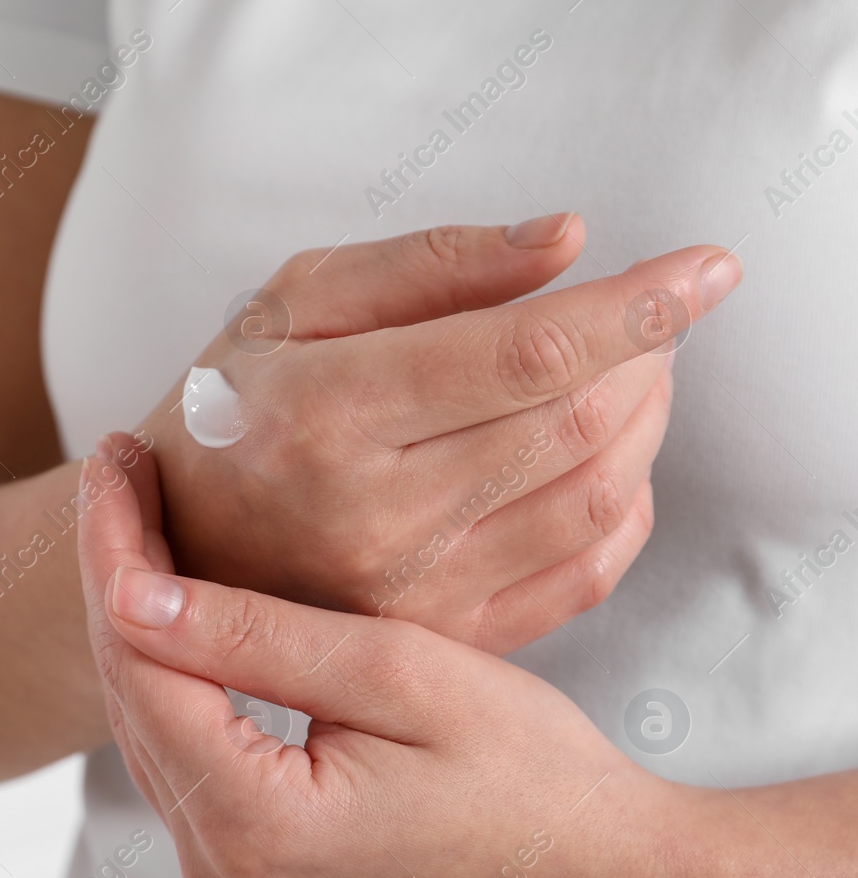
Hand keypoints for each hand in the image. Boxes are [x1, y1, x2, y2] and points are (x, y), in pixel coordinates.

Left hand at [76, 436, 681, 877]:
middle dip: (120, 573)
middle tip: (125, 469)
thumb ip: (256, 635)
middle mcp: (221, 876)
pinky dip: (179, 681)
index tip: (118, 459)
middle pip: (130, 695)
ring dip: (144, 624)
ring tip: (149, 520)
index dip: (115, 549)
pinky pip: (184, 762)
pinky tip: (185, 610)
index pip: (139, 662)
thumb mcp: (400, 675)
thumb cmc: (530, 776)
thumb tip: (132, 591)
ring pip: (149, 727)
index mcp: (256, 829)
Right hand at [134, 217, 741, 652]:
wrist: (172, 550)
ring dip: (645, 419)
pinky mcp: (441, 636)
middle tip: (648, 312)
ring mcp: (411, 591)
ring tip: (631, 372)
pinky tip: (607, 455)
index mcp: (324, 413)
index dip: (635, 305)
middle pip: (576, 422)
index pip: (524, 354)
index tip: (705, 267)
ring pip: (596, 494)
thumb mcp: (288, 304)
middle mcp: (371, 513)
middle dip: (646, 352)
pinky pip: (585, 572)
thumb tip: (566, 242)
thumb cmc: (229, 411)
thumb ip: (424, 265)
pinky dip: (628, 501)